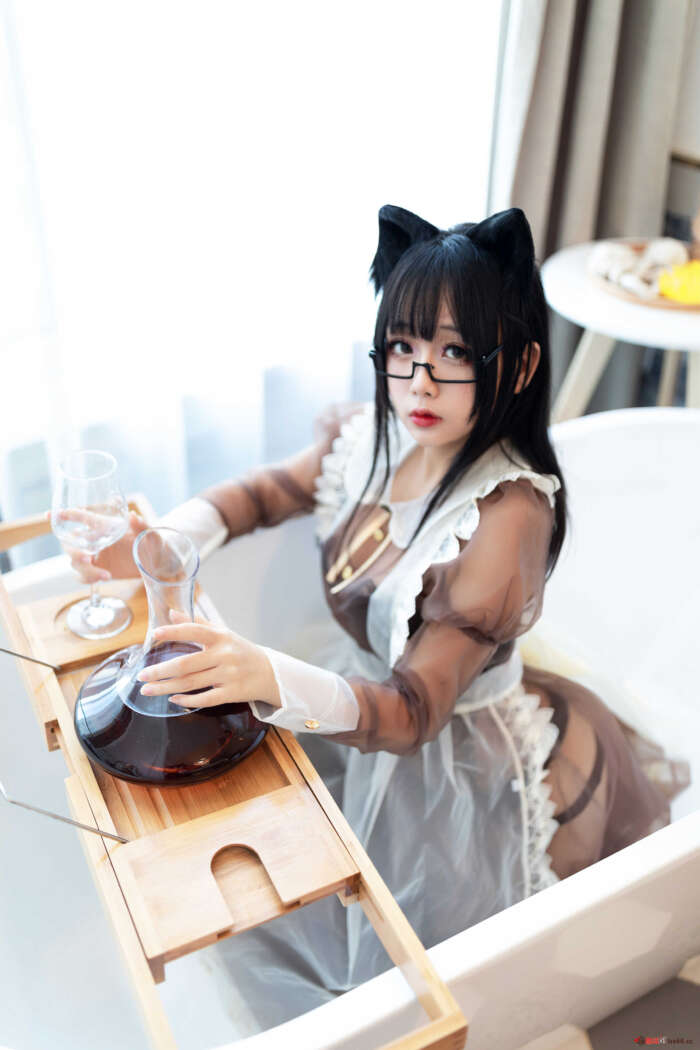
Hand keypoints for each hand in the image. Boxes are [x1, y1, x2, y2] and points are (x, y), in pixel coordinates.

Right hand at [46, 508, 146, 581]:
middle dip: (74, 551)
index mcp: (106, 525)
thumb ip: (142, 525)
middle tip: (88, 558)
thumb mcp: (151, 534)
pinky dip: (90, 578)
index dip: (65, 515)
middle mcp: (96, 539)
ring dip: (85, 568)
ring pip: (75, 562)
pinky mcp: (98, 570)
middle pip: (71, 543)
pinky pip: (83, 576)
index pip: (81, 517)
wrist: (160, 565)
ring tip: (104, 574)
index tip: (50, 514)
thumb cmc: (155, 543)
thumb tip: (133, 515)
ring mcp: (96, 556)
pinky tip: (105, 577)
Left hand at [136, 609, 281, 708]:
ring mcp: (228, 675)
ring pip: (191, 683)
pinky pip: (206, 699)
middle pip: (187, 664)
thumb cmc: (241, 650)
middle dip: (160, 670)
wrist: (270, 673)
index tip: (155, 634)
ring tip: (147, 689)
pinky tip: (172, 700)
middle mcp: (224, 655)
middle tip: (141, 675)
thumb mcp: (223, 633)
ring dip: (166, 687)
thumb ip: (197, 622)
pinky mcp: (232, 693)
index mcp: (221, 637)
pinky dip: (187, 700)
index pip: (194, 631)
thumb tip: (172, 612)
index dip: (174, 632)